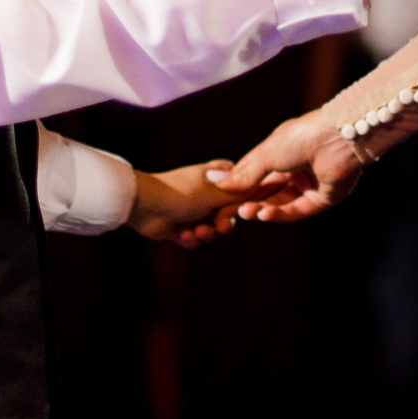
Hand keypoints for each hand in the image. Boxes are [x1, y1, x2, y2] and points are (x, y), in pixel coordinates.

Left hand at [129, 159, 258, 246]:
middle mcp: (206, 193)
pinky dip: (192, 239)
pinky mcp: (180, 228)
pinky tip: (183, 235)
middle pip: (229, 214)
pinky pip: (196, 239)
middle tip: (218, 224)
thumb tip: (273, 181)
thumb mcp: (216, 193)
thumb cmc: (181, 192)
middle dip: (223, 223)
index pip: (241, 189)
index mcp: (216, 178)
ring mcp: (193, 210)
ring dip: (206, 233)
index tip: (242, 208)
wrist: (144, 205)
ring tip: (196, 231)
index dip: (243, 202)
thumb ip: (243, 193)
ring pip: (213, 229)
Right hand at [210, 109, 363, 225]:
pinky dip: (278, 214)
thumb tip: (216, 183)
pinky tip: (263, 214)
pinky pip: (296, 210)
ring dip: (260, 209)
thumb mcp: (266, 155)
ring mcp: (308, 184)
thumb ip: (244, 174)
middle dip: (247, 201)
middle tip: (228, 212)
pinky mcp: (321, 199)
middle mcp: (294, 168)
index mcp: (280, 151)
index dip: (236, 186)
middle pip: (265, 191)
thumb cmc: (301, 137)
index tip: (218, 198)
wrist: (338, 139)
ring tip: (245, 212)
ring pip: (279, 203)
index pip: (253, 173)